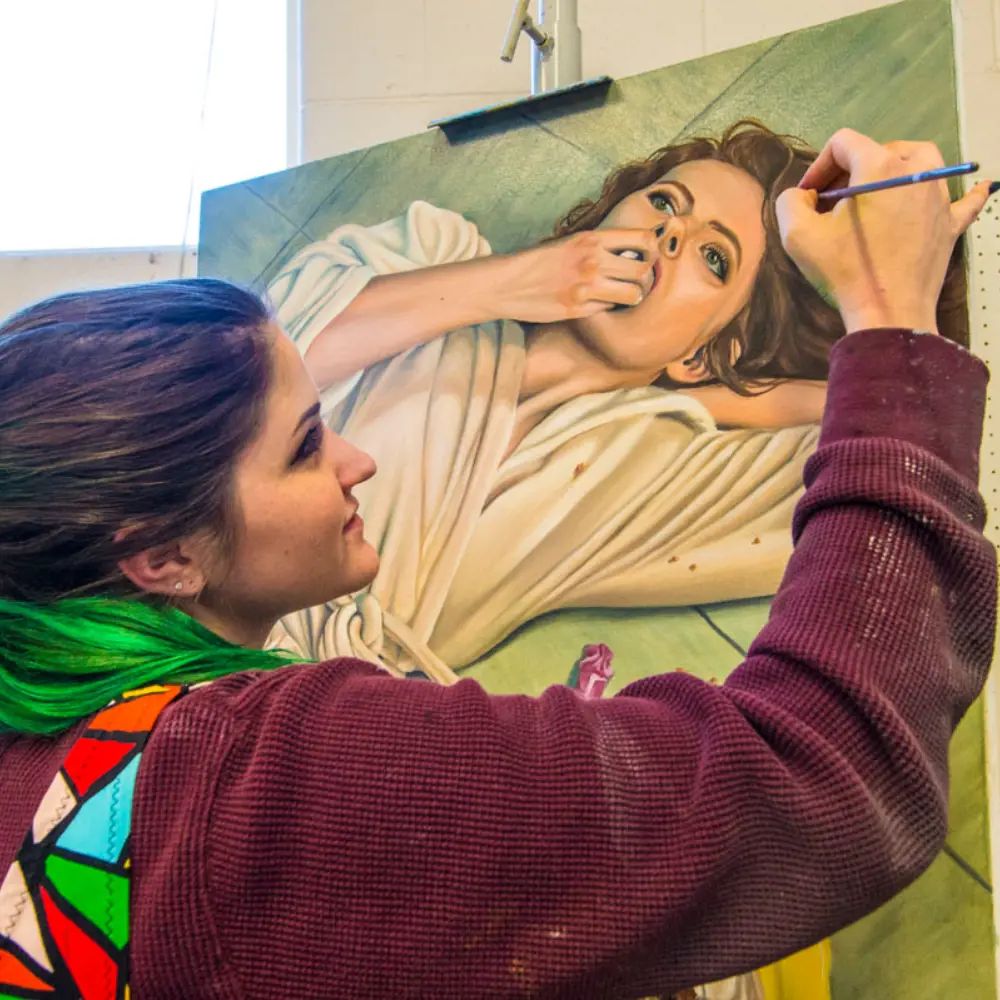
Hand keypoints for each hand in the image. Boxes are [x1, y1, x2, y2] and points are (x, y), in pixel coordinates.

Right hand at [489, 229, 658, 323]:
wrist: (507, 283)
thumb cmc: (538, 261)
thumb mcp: (569, 242)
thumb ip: (598, 246)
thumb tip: (631, 252)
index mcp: (592, 239)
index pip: (643, 239)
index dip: (652, 249)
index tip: (647, 256)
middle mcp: (593, 261)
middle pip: (643, 270)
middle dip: (646, 277)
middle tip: (638, 281)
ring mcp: (587, 287)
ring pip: (633, 294)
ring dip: (633, 296)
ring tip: (625, 295)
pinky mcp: (579, 309)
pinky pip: (610, 309)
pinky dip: (609, 307)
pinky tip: (599, 304)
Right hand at [776, 129, 991, 333]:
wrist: (888, 313)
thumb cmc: (844, 271)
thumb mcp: (797, 235)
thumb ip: (790, 202)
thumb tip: (804, 195)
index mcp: (877, 167)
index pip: (844, 143)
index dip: (819, 165)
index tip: (810, 195)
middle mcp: (915, 171)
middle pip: (882, 148)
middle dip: (853, 169)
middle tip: (835, 202)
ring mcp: (939, 196)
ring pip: (923, 160)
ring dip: (897, 167)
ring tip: (878, 191)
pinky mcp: (951, 224)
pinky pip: (966, 199)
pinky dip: (967, 191)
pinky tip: (978, 187)